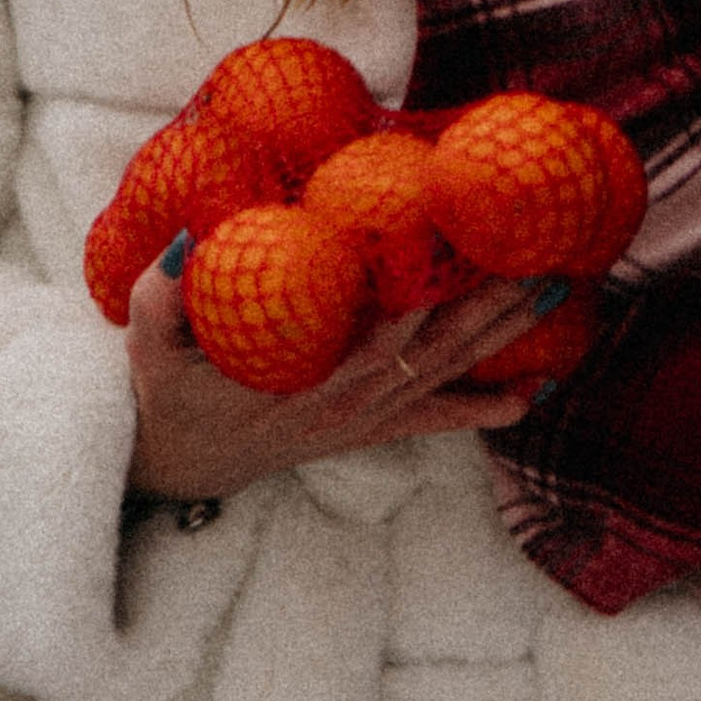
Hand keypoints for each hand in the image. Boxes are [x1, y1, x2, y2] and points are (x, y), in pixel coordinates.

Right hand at [123, 239, 560, 505]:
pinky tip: (531, 396)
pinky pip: (435, 419)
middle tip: (539, 260)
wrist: (182, 461)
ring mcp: (362, 418)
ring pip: (444, 374)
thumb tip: (187, 239)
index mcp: (300, 376)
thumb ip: (161, 293)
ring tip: (552, 294)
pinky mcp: (368, 428)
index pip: (374, 334)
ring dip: (500, 337)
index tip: (457, 247)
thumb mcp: (149, 341)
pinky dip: (484, 409)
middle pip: (431, 349)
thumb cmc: (170, 389)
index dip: (419, 297)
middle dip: (487, 305)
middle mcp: (345, 401)